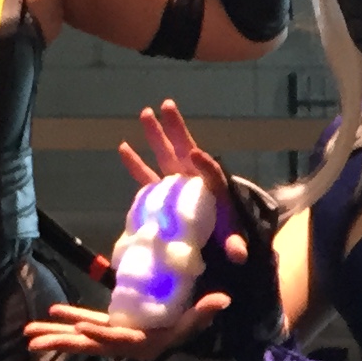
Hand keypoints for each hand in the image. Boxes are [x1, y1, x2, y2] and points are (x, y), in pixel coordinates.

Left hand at [29, 294, 222, 360]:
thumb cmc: (187, 328)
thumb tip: (223, 300)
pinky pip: (87, 324)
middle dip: (60, 342)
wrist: (180, 336)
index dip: (101, 335)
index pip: (118, 339)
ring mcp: (114, 336)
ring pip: (80, 337)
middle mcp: (123, 343)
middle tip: (32, 343)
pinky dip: (70, 320)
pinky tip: (51, 314)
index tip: (81, 331)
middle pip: (88, 344)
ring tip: (28, 334)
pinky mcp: (112, 327)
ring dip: (55, 334)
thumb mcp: (196, 321)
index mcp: (141, 342)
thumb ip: (205, 311)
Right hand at [98, 96, 261, 339]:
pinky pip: (148, 177)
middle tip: (166, 106)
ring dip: (155, 136)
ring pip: (166, 156)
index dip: (205, 164)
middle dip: (176, 131)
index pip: (212, 174)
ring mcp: (178, 184)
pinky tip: (123, 147)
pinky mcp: (165, 194)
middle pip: (186, 151)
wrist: (216, 241)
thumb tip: (238, 254)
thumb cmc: (225, 235)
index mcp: (215, 190)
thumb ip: (235, 244)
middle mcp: (196, 181)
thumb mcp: (233, 239)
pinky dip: (136, 164)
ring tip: (145, 113)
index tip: (194, 153)